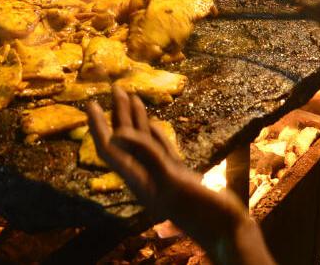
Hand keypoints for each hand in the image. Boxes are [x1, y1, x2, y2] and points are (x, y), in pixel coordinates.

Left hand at [86, 87, 250, 254]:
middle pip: (125, 140)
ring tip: (130, 95)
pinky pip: (160, 150)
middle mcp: (146, 176)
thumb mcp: (172, 180)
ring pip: (143, 142)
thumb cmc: (201, 210)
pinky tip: (150, 122)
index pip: (110, 149)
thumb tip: (117, 133)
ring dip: (134, 119)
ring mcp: (162, 175)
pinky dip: (153, 133)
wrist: (227, 231)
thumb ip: (148, 155)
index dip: (98, 126)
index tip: (91, 103)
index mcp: (139, 180)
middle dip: (118, 113)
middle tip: (114, 88)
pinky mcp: (178, 175)